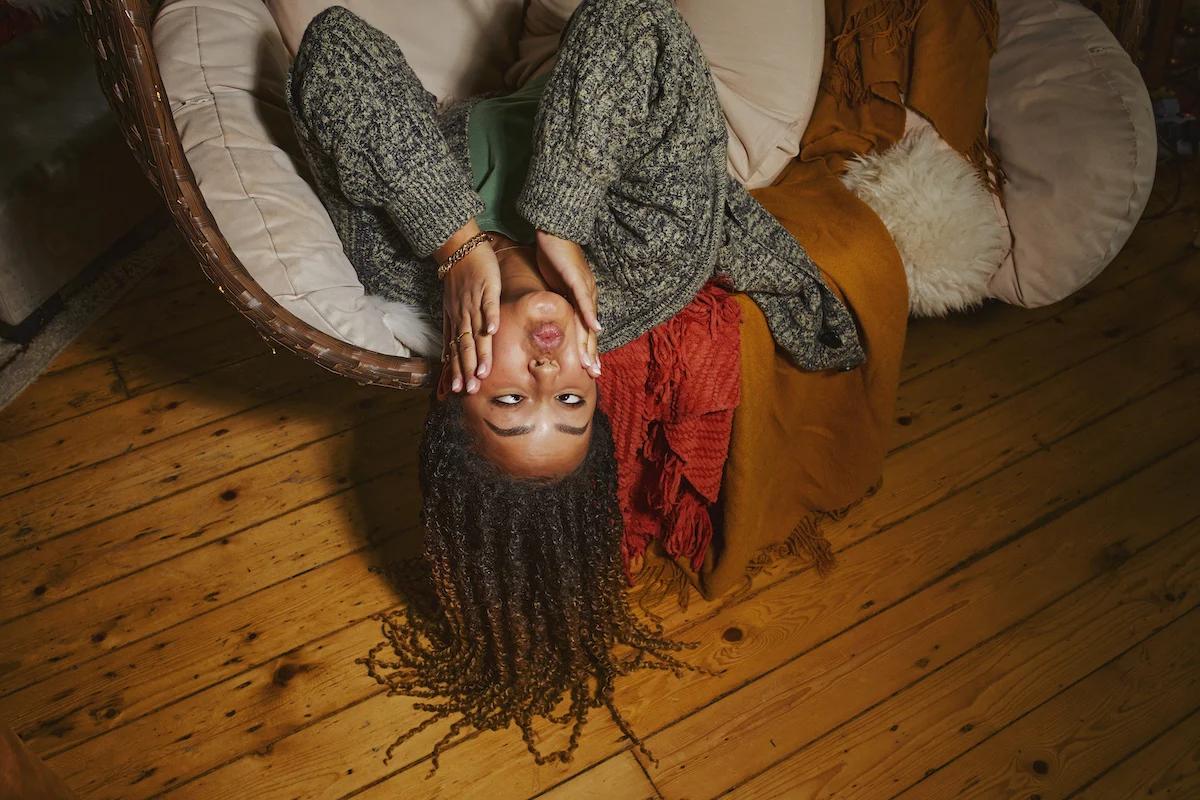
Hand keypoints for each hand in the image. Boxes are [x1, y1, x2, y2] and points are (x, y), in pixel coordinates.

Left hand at [438, 221, 499, 393]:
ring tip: (482, 372)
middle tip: (470, 390)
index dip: (456, 369)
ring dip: (479, 352)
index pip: (455, 349)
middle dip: (467, 369)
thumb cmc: (458, 279)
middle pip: (464, 346)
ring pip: (476, 332)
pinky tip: (493, 332)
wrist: (460, 250)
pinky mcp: (487, 289)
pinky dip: (490, 319)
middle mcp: (463, 315)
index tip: (457, 390)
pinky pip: (489, 306)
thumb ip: (453, 329)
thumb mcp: (450, 306)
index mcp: (455, 320)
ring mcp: (475, 303)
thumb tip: (449, 352)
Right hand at [534, 231, 601, 377]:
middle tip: (594, 374)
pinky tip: (594, 328)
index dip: (586, 349)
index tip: (588, 369)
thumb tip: (550, 317)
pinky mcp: (577, 278)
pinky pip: (583, 299)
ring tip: (591, 362)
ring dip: (590, 342)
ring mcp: (584, 287)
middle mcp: (587, 296)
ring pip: (588, 320)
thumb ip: (555, 302)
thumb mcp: (553, 285)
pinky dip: (589, 314)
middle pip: (589, 330)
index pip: (584, 329)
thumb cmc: (553, 256)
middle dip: (591, 353)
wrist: (555, 230)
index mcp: (580, 299)